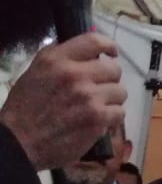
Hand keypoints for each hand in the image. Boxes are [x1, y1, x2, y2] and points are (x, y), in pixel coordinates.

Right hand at [0, 34, 125, 170]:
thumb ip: (61, 60)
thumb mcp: (36, 72)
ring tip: (97, 107)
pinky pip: (119, 112)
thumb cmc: (24, 108)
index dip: (109, 46)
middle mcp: (74, 74)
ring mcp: (88, 96)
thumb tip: (87, 54)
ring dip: (112, 100)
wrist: (18, 142)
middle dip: (110, 79)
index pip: (94, 41)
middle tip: (100, 89)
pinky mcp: (97, 118)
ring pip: (120, 91)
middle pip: (113, 69)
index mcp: (56, 60)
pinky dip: (112, 118)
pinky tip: (99, 121)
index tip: (111, 54)